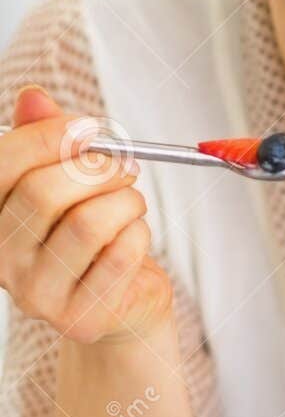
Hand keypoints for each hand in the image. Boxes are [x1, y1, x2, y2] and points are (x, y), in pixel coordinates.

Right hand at [0, 87, 173, 345]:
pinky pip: (120, 256)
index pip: (2, 165)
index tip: (89, 126)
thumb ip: (46, 139)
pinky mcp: (79, 318)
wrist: (122, 301)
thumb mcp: (68, 180)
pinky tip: (135, 236)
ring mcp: (36, 295)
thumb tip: (33, 97)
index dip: (48, 136)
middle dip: (97, 168)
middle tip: (125, 166)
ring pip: (87, 224)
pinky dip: (139, 234)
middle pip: (43, 193)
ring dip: (124, 202)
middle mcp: (2, 260)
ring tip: (131, 203)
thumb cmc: (93, 234)